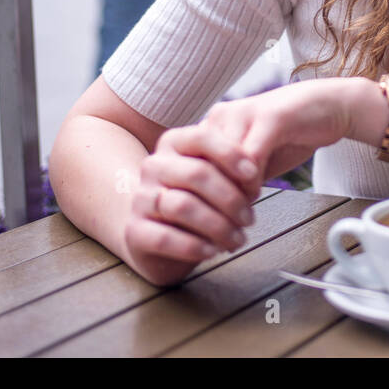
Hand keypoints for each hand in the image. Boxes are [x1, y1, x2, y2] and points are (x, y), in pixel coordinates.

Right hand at [123, 123, 262, 285]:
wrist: (157, 235)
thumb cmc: (197, 201)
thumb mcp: (215, 180)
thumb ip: (232, 173)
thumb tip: (254, 179)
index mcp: (173, 143)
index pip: (202, 137)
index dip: (231, 154)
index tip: (254, 176)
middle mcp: (153, 165)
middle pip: (196, 173)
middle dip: (231, 198)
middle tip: (250, 219)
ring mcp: (140, 197)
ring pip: (183, 206)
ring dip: (218, 226)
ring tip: (238, 239)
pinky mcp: (134, 230)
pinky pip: (165, 237)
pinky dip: (194, 246)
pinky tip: (213, 251)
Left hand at [179, 78, 384, 229]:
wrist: (329, 107)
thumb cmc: (291, 134)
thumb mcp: (255, 158)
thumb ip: (234, 177)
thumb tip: (213, 212)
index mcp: (213, 124)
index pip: (189, 165)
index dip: (196, 196)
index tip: (206, 223)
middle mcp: (221, 115)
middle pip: (200, 165)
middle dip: (210, 200)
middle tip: (222, 225)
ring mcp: (243, 113)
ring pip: (222, 163)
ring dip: (230, 195)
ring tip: (238, 215)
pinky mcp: (269, 117)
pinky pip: (250, 157)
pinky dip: (249, 182)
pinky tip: (255, 195)